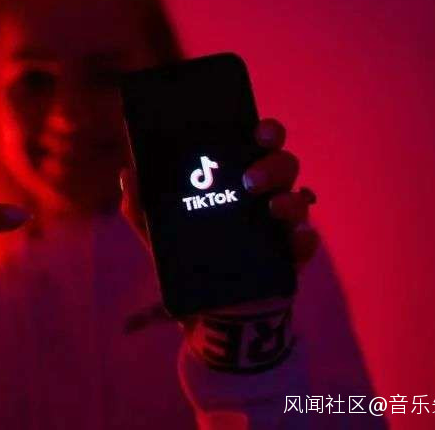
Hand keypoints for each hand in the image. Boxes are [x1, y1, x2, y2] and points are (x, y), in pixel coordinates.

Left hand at [120, 118, 318, 268]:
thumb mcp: (158, 229)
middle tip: (248, 180)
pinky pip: (306, 242)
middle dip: (272, 165)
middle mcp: (266, 192)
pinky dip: (305, 239)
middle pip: (284, 164)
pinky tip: (295, 239)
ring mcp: (282, 222)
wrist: (209, 303)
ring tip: (269, 207)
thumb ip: (139, 203)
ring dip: (289, 200)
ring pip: (298, 199)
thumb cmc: (188, 252)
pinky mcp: (291, 254)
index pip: (260, 142)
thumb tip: (127, 174)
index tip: (258, 131)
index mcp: (237, 175)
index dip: (266, 131)